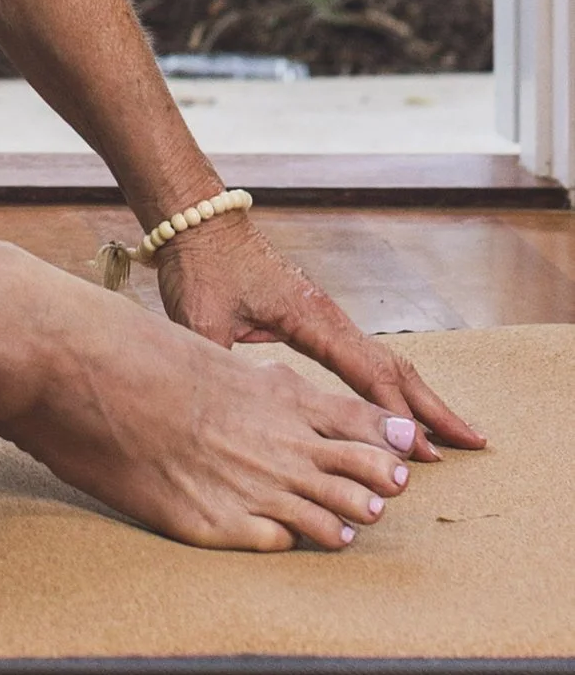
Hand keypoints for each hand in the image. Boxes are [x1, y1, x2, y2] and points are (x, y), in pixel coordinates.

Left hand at [155, 210, 485, 456]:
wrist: (200, 221)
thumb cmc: (202, 266)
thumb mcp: (202, 321)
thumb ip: (221, 368)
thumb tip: (230, 415)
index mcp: (313, 319)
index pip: (369, 375)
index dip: (397, 418)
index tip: (427, 454)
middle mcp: (331, 319)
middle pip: (397, 368)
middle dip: (435, 407)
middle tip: (473, 442)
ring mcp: (328, 318)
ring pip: (386, 361)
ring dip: (420, 396)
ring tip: (452, 432)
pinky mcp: (316, 318)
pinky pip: (365, 356)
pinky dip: (391, 383)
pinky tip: (398, 405)